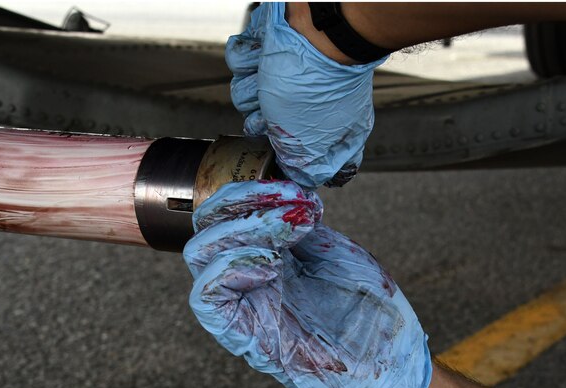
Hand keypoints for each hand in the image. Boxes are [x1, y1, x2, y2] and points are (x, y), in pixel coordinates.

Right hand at [184, 180, 430, 387]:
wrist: (392, 369)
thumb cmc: (369, 316)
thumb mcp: (332, 253)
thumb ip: (297, 225)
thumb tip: (277, 194)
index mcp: (266, 260)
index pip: (227, 214)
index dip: (251, 190)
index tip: (299, 190)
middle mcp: (248, 281)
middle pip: (206, 228)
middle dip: (241, 200)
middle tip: (291, 201)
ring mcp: (244, 307)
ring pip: (199, 254)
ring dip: (240, 228)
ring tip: (289, 228)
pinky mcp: (245, 337)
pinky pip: (206, 299)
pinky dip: (229, 267)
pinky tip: (272, 264)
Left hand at [225, 3, 385, 188]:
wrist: (314, 25)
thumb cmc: (314, 88)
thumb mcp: (309, 148)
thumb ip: (302, 172)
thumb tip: (298, 184)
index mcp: (327, 129)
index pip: (305, 157)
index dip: (284, 155)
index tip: (279, 147)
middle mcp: (306, 103)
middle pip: (261, 127)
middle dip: (261, 118)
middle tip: (274, 108)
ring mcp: (286, 73)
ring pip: (245, 95)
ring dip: (252, 86)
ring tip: (272, 73)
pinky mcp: (267, 47)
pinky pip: (239, 62)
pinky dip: (247, 57)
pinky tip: (265, 52)